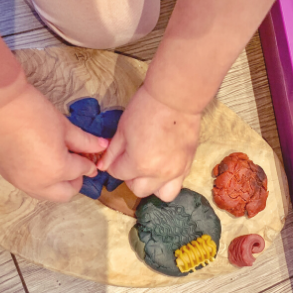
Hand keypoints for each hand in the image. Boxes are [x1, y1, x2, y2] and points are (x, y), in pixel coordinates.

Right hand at [0, 83, 108, 201]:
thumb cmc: (32, 112)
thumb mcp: (63, 127)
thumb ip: (84, 141)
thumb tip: (102, 146)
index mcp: (57, 170)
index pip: (80, 171)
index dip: (88, 164)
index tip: (90, 159)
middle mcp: (39, 183)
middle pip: (65, 194)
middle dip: (75, 182)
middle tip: (76, 164)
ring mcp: (21, 182)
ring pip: (46, 194)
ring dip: (56, 185)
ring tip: (58, 163)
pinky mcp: (6, 176)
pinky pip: (30, 187)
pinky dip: (40, 181)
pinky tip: (40, 162)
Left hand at [97, 86, 200, 201]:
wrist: (176, 98)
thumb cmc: (146, 108)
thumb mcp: (123, 129)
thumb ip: (113, 152)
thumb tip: (103, 165)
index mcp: (138, 164)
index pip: (119, 174)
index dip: (115, 164)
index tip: (117, 156)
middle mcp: (158, 174)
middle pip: (138, 189)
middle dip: (131, 178)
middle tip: (131, 162)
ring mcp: (176, 171)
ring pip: (162, 194)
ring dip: (153, 185)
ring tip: (151, 170)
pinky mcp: (188, 165)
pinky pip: (178, 183)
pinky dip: (169, 178)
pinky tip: (165, 164)